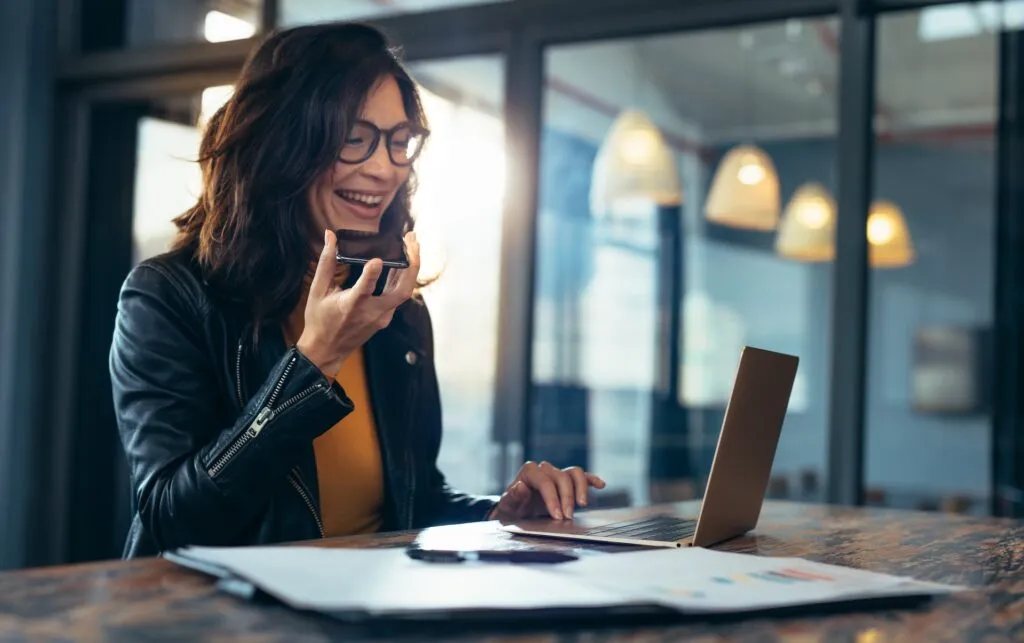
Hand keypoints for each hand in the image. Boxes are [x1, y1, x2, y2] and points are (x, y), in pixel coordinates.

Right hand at [296, 229, 419, 376]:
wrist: (326, 350)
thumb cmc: (319, 320)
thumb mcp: (318, 290)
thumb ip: (327, 262)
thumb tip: (330, 235)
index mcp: (351, 306)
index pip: (364, 290)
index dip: (371, 274)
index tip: (377, 259)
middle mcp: (371, 313)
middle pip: (402, 290)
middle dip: (412, 263)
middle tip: (411, 238)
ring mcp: (382, 317)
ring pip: (405, 292)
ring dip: (411, 267)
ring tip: (411, 243)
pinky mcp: (386, 317)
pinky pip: (399, 295)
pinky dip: (402, 277)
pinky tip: (402, 261)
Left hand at [488, 461, 605, 521]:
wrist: (516, 512)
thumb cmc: (512, 508)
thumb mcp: (508, 506)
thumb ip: (513, 497)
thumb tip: (520, 486)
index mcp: (529, 472)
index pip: (545, 481)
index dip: (552, 498)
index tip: (557, 515)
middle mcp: (545, 469)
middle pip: (561, 478)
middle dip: (566, 498)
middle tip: (567, 517)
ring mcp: (557, 474)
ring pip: (574, 473)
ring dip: (581, 488)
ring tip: (582, 504)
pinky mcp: (567, 481)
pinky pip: (582, 476)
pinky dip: (591, 480)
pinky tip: (600, 485)